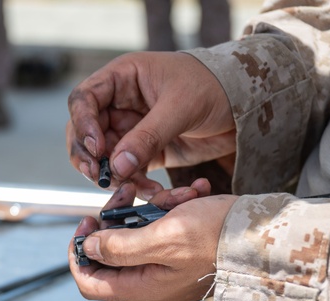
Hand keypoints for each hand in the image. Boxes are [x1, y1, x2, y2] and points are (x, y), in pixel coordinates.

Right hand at [66, 52, 235, 199]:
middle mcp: (120, 103)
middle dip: (89, 157)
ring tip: (132, 188)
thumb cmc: (215, 87)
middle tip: (100, 177)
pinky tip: (155, 192)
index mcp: (123, 78)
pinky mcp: (146, 151)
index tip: (96, 149)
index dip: (83, 125)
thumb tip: (115, 166)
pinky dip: (136, 185)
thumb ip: (147, 136)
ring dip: (113, 176)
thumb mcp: (180, 107)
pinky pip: (129, 172)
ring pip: (104, 158)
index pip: (83, 100)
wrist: (246, 105)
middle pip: (85, 133)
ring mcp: (131, 129)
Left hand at [70, 182, 236, 300]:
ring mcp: (170, 268)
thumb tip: (89, 248)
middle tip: (127, 194)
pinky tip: (192, 194)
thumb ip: (120, 246)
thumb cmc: (220, 238)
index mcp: (143, 287)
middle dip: (118, 219)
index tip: (86, 224)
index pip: (90, 284)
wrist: (269, 235)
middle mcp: (153, 282)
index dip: (79, 254)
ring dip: (151, 208)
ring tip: (174, 194)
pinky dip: (173, 208)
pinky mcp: (186, 252)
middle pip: (112, 254)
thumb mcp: (163, 237)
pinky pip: (167, 229)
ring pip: (140, 235)